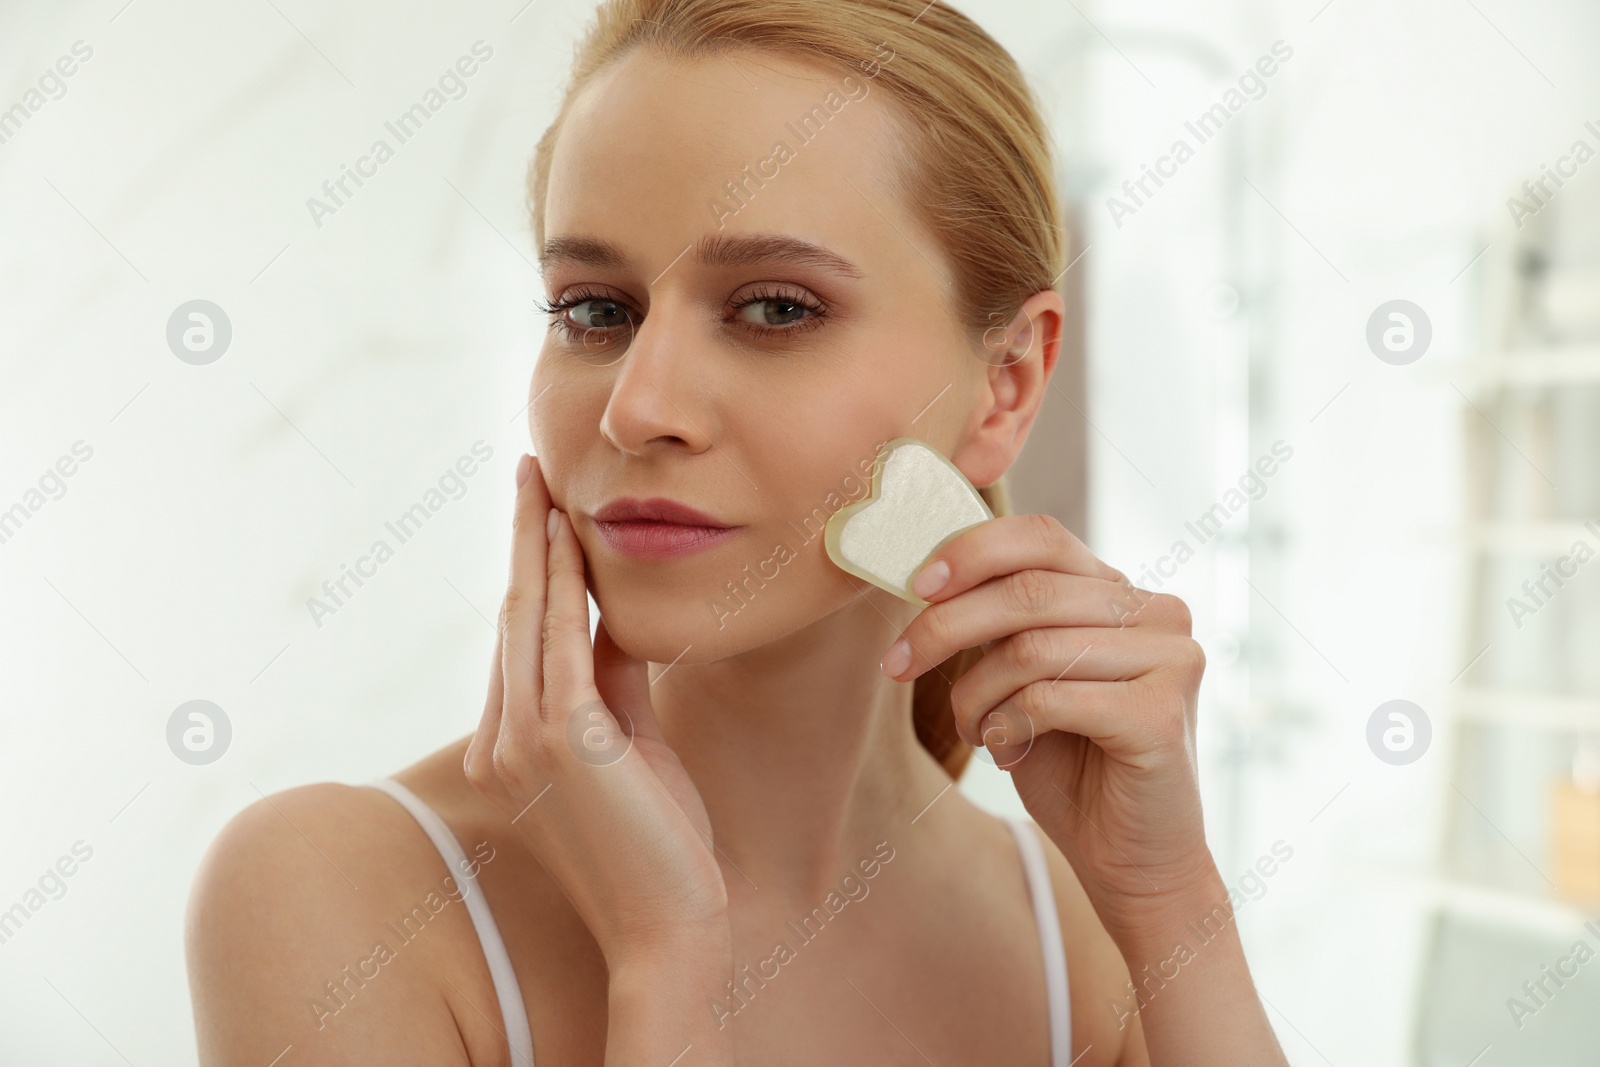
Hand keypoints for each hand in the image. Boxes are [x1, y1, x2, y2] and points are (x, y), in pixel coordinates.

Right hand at [464, 454, 729, 967]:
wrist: (669, 924)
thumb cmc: (658, 845)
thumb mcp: (630, 747)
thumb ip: (612, 684)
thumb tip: (611, 620)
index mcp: (511, 745)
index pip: (522, 637)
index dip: (532, 569)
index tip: (541, 513)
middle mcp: (502, 739)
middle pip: (513, 613)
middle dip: (523, 537)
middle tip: (529, 471)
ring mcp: (525, 740)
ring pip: (529, 615)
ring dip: (538, 541)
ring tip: (543, 482)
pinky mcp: (564, 740)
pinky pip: (563, 641)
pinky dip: (566, 584)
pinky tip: (570, 537)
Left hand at [881, 513, 1213, 938]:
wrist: (1132, 862)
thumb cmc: (1073, 768)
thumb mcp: (1025, 678)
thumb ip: (1001, 625)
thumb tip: (926, 577)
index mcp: (1124, 593)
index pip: (1041, 539)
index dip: (970, 552)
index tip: (914, 584)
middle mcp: (1159, 614)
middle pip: (1027, 592)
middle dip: (945, 627)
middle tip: (897, 664)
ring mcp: (1171, 660)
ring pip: (1031, 648)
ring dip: (975, 694)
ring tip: (973, 728)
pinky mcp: (1162, 714)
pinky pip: (1050, 698)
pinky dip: (1006, 725)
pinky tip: (1006, 750)